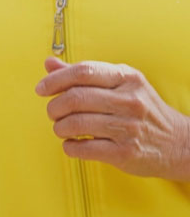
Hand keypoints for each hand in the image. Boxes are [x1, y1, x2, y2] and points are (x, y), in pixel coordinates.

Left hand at [36, 56, 189, 180]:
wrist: (179, 143)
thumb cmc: (142, 109)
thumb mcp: (120, 83)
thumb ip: (84, 74)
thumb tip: (49, 64)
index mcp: (127, 78)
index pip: (83, 71)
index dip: (55, 79)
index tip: (41, 89)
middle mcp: (130, 101)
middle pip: (76, 98)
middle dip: (55, 106)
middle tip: (52, 112)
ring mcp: (129, 128)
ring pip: (77, 123)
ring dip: (59, 127)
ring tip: (61, 128)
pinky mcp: (127, 153)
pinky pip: (85, 148)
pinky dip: (69, 146)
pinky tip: (71, 144)